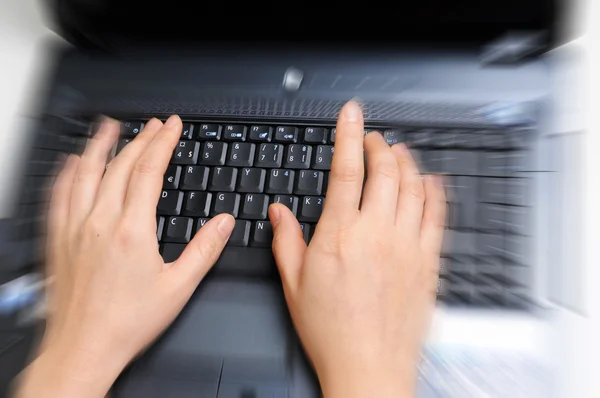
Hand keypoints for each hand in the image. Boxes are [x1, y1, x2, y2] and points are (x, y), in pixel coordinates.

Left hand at [16, 116, 233, 397]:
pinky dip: (66, 173)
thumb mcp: (179, 288)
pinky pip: (58, 195)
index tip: (171, 126)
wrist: (83, 349)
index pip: (148, 172)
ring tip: (109, 126)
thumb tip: (224, 222)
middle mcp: (99, 222)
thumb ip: (204, 250)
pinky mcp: (57, 240)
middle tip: (153, 124)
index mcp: (132, 231)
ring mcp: (74, 228)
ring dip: (99, 145)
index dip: (162, 143)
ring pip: (85, 173)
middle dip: (140, 139)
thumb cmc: (126, 323)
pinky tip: (70, 163)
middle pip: (120, 166)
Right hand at [269, 101, 445, 397]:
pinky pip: (437, 214)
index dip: (349, 135)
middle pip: (386, 170)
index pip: (347, 171)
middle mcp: (377, 233)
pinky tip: (431, 180)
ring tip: (399, 152)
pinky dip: (435, 190)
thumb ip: (286, 240)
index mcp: (340, 235)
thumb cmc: (331, 331)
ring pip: (414, 186)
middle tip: (373, 139)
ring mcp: (407, 246)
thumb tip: (279, 212)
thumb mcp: (294, 284)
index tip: (353, 113)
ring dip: (407, 162)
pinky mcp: (428, 261)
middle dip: (379, 145)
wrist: (369, 367)